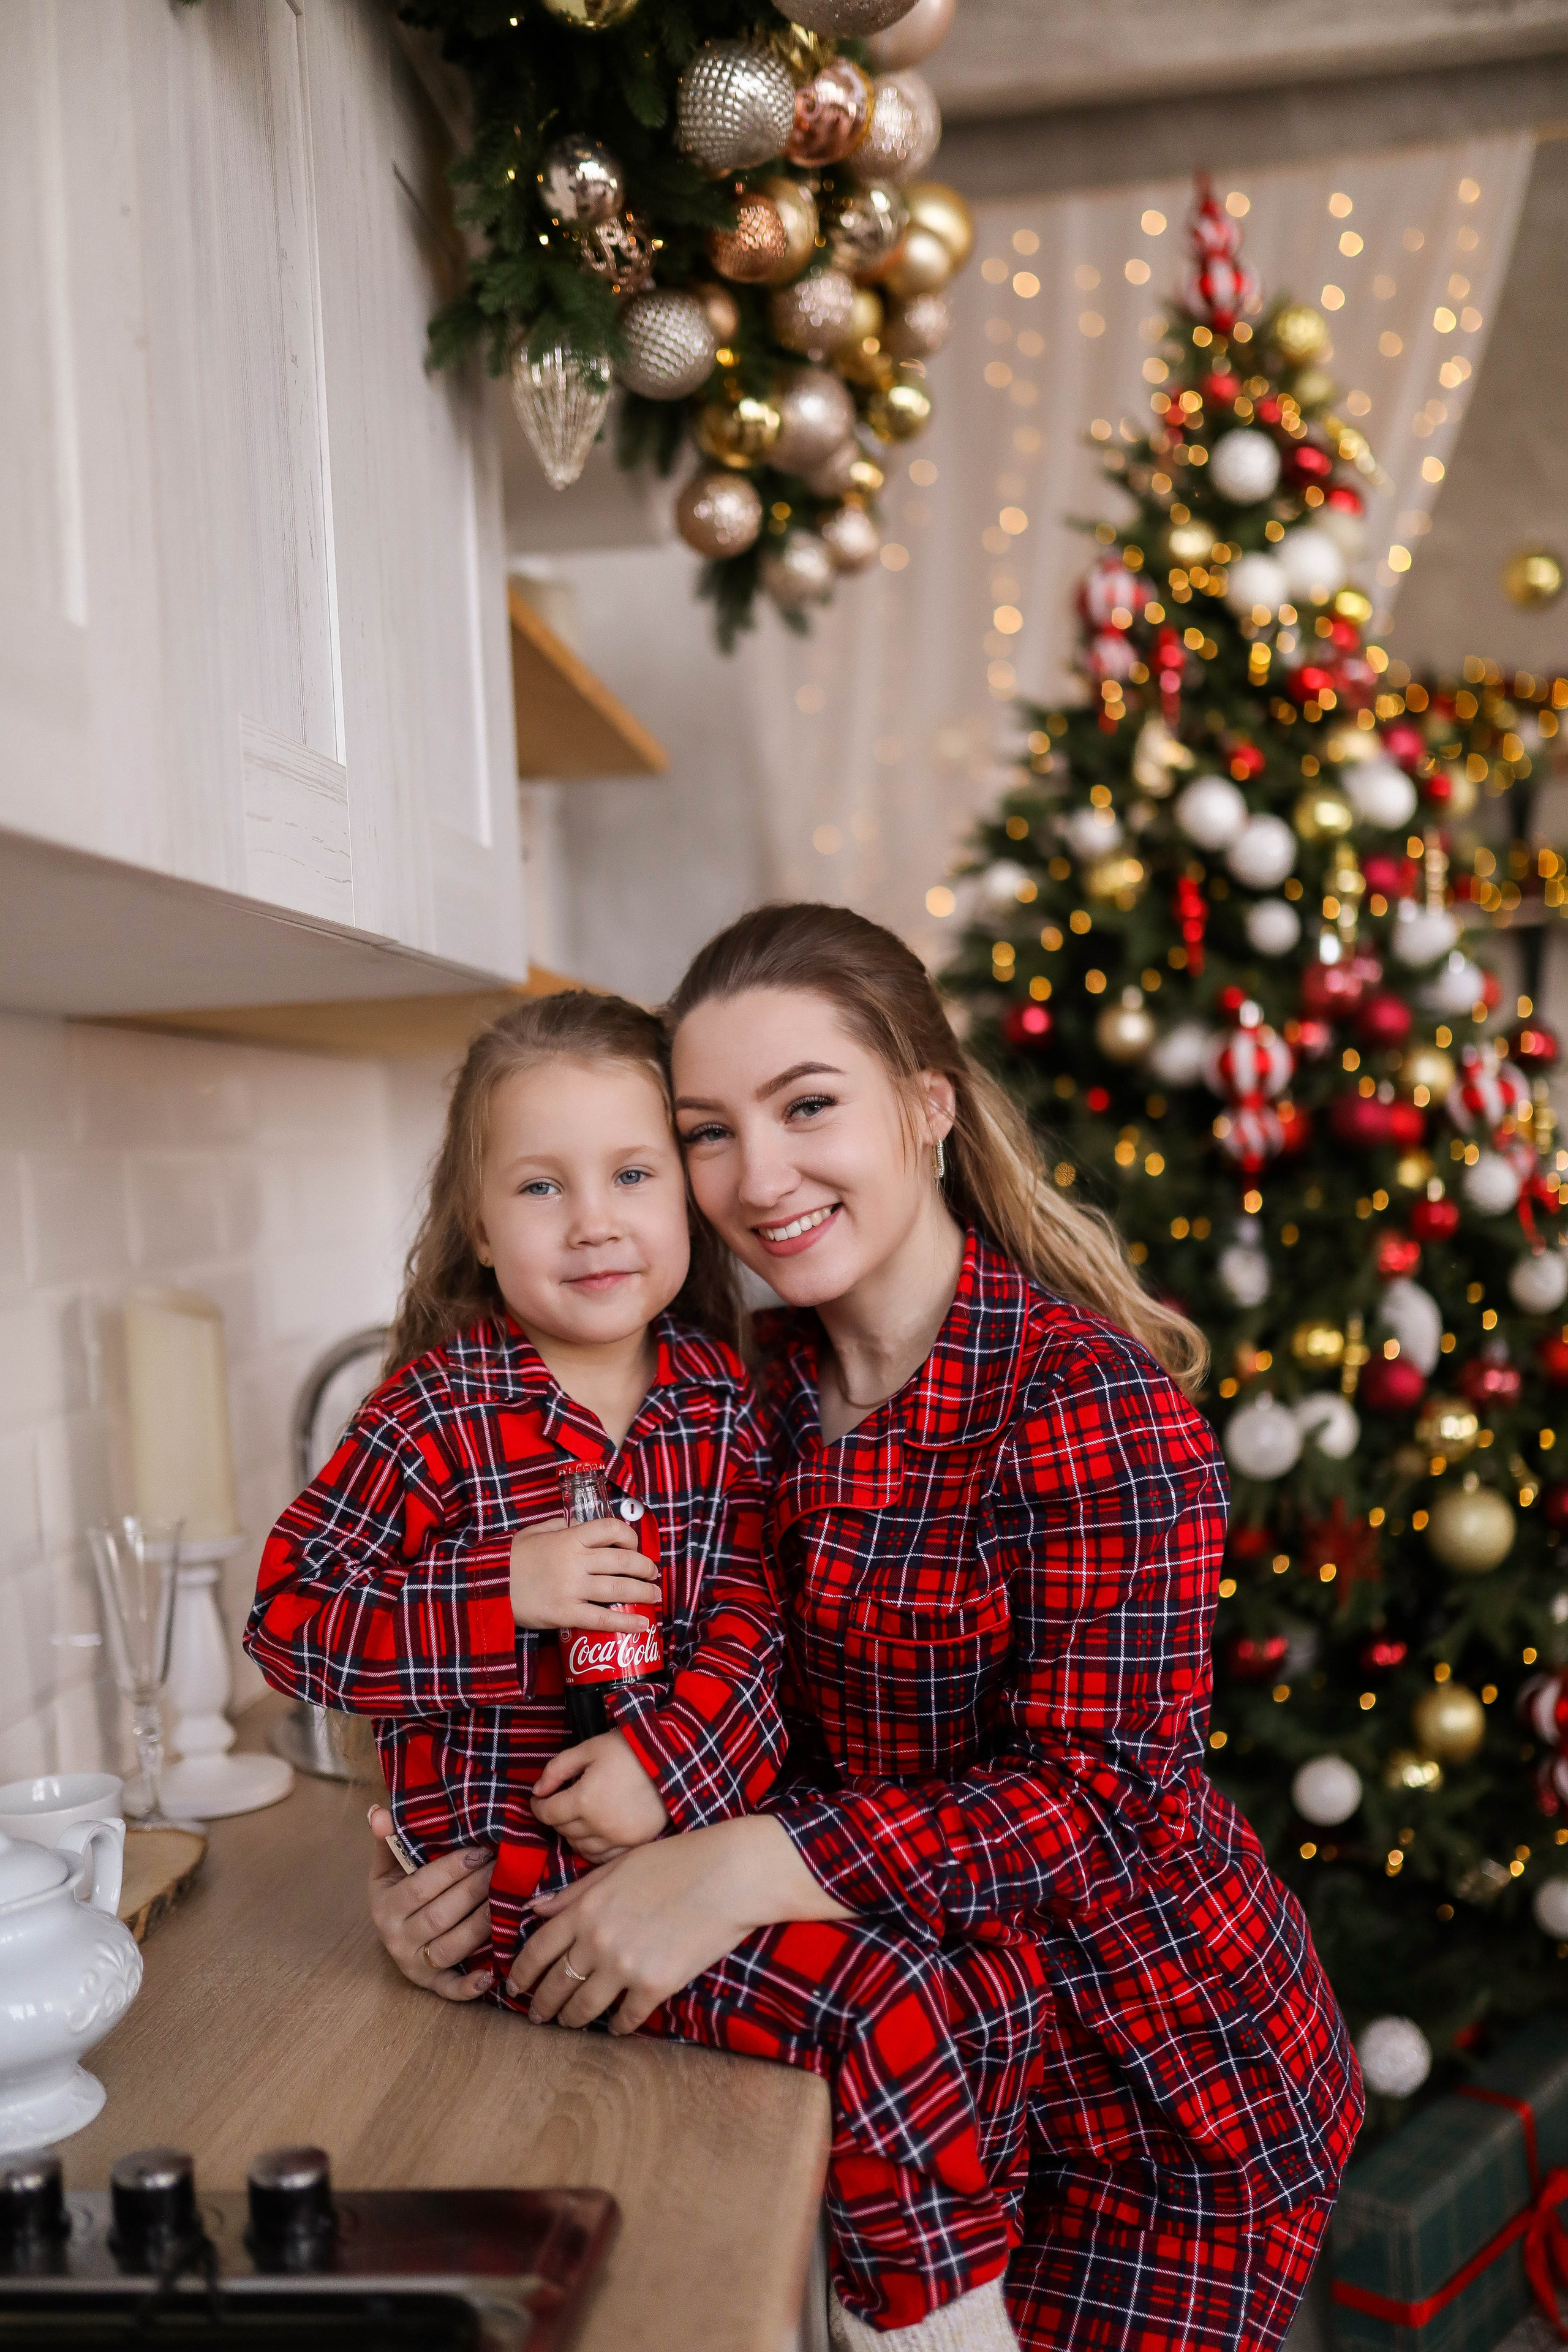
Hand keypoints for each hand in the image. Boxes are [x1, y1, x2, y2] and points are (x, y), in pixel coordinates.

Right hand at [367, 1805, 493, 2001]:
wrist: (393, 1930)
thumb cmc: (399, 1889)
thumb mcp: (388, 1866)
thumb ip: (388, 1840)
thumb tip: (379, 1812)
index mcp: (386, 1906)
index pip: (421, 1887)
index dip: (452, 1869)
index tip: (482, 1850)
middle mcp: (397, 1938)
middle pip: (441, 1916)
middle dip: (475, 1892)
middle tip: (505, 1869)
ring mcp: (414, 1964)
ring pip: (451, 1948)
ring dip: (482, 1926)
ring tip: (510, 1902)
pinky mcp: (430, 1984)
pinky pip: (449, 1990)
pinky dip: (469, 1987)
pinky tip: (491, 1976)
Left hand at [506, 1815, 847, 2035]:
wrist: (730, 1875)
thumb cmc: (677, 1861)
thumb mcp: (618, 1866)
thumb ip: (575, 1892)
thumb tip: (536, 1909)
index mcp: (585, 1908)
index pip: (537, 1950)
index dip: (520, 1974)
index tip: (514, 1987)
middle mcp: (597, 1941)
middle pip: (555, 1985)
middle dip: (541, 2005)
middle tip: (536, 2016)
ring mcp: (625, 1967)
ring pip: (583, 2008)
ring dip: (572, 2020)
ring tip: (568, 2023)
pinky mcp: (655, 1986)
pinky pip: (626, 2018)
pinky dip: (617, 2026)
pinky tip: (615, 2026)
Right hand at [509, 1515, 661, 1632]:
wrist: (488, 1589)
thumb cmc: (511, 1560)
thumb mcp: (534, 1533)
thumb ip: (559, 1525)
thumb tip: (579, 1522)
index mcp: (569, 1538)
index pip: (610, 1529)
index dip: (629, 1536)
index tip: (634, 1546)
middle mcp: (576, 1561)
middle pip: (623, 1561)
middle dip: (645, 1568)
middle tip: (653, 1573)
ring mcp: (572, 1588)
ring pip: (619, 1589)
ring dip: (644, 1593)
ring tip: (655, 1596)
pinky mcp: (566, 1614)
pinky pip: (603, 1618)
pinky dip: (627, 1622)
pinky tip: (643, 1624)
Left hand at [531, 1731, 668, 1858]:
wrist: (672, 1760)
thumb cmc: (629, 1749)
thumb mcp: (589, 1748)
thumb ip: (557, 1768)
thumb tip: (538, 1790)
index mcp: (584, 1800)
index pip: (548, 1813)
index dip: (538, 1806)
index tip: (539, 1799)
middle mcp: (599, 1826)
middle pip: (562, 1830)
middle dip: (556, 1816)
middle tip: (560, 1802)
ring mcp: (617, 1839)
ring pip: (580, 1847)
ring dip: (572, 1834)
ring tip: (578, 1817)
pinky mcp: (633, 1845)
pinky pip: (602, 1857)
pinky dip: (592, 1848)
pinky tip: (595, 1833)